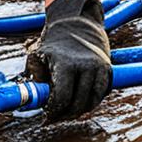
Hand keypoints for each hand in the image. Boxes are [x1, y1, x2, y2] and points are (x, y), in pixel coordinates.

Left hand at [26, 0, 111, 120]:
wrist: (78, 24)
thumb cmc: (54, 42)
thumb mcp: (38, 55)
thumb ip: (34, 77)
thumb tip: (33, 98)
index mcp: (66, 63)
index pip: (62, 98)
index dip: (53, 111)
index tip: (46, 117)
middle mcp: (86, 66)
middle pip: (78, 104)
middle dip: (64, 115)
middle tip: (55, 118)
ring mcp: (99, 68)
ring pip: (91, 102)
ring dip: (78, 112)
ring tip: (66, 112)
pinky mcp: (107, 69)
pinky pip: (100, 95)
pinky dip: (91, 103)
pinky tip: (79, 104)